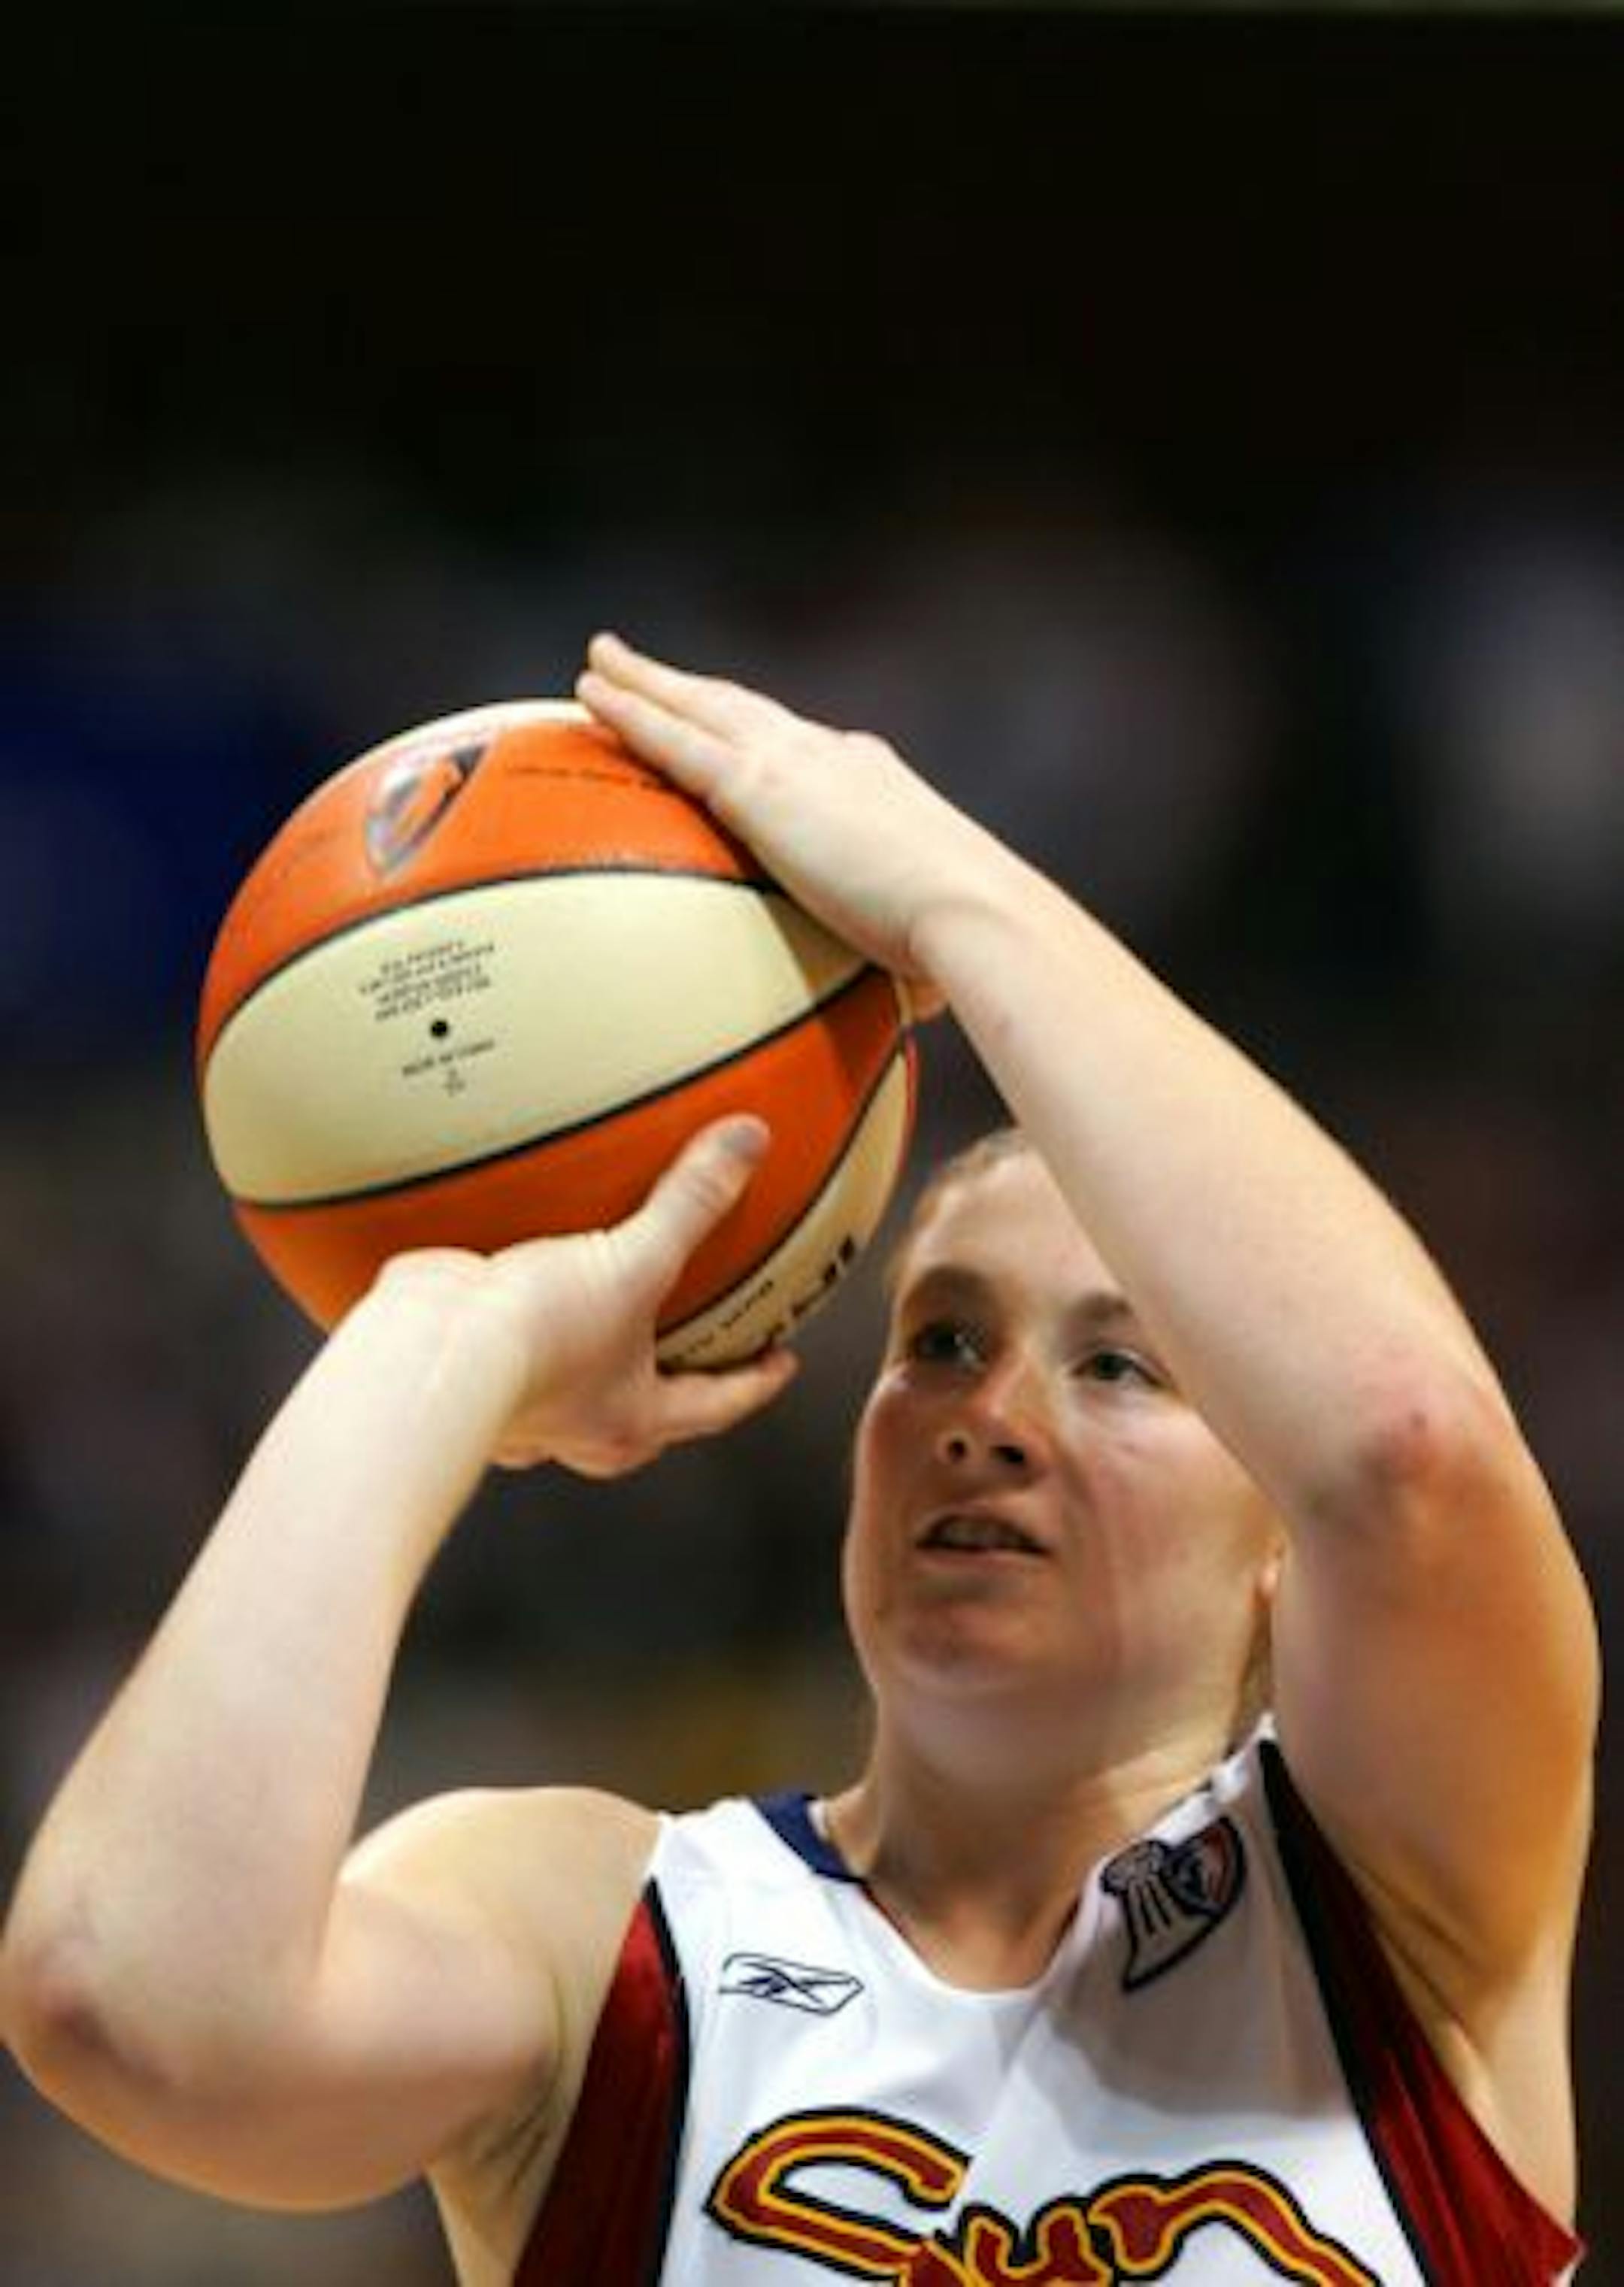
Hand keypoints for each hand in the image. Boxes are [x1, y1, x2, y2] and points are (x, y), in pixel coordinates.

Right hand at [376, 1119, 797, 1477]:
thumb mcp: (632, 1262)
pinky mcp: (473, 1372)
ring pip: (573, 1391)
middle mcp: (576, 1427)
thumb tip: (750, 1142)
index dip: (755, 1381)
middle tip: (695, 1347)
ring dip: (592, 1356)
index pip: (714, 1406)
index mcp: (631, 1420)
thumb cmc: (537, 1334)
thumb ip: (691, 1202)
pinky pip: (510, 1349)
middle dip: (671, 1385)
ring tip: (600, 1304)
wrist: (427, 1353)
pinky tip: (512, 1279)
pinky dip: (521, 1321)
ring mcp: (521, 1409)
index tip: (781, 1362)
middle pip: (644, 1414)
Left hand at [575, 633, 1010, 1008]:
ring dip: (646, 682)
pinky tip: (590, 693)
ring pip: (700, 706)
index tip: (738, 730)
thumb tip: (919, 1005)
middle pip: (744, 710)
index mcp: (873, 785)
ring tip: (600, 660)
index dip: (765, 735)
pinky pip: (674, 738)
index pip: (807, 751)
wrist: (974, 911)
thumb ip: (907, 962)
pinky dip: (630, 711)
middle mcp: (832, 756)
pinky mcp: (758, 785)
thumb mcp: (927, 942)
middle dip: (694, 688)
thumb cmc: (963, 946)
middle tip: (641, 666)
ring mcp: (794, 762)